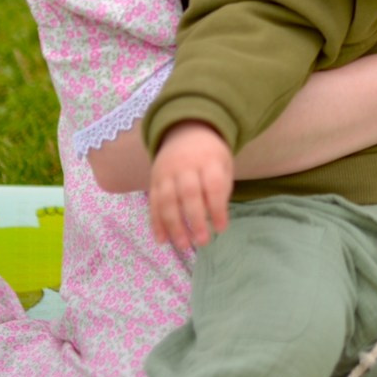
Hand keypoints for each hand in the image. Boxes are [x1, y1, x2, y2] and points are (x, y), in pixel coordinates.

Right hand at [149, 123, 232, 251]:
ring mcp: (166, 173)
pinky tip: (162, 240)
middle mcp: (185, 166)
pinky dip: (155, 223)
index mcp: (208, 160)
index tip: (221, 228)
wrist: (185, 131)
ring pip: (167, 200)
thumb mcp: (224, 164)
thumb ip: (221, 188)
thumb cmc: (210, 156)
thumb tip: (216, 218)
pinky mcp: (153, 180)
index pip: (213, 185)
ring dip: (174, 226)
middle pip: (188, 193)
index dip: (217, 208)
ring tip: (183, 245)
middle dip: (195, 220)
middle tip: (203, 241)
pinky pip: (152, 203)